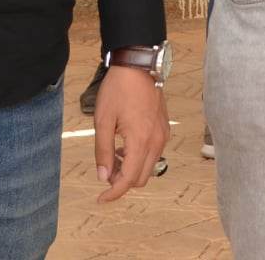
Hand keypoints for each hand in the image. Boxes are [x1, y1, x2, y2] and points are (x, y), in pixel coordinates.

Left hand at [92, 66, 171, 203]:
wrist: (137, 66)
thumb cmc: (118, 90)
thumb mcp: (103, 121)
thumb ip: (103, 151)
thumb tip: (103, 176)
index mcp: (140, 141)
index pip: (128, 180)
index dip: (114, 193)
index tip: (101, 198)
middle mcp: (156, 141)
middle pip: (141, 178)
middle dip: (121, 180)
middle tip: (104, 169)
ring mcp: (162, 135)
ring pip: (149, 167)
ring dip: (131, 169)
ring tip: (113, 153)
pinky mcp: (164, 128)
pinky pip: (154, 153)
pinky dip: (139, 157)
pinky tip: (125, 144)